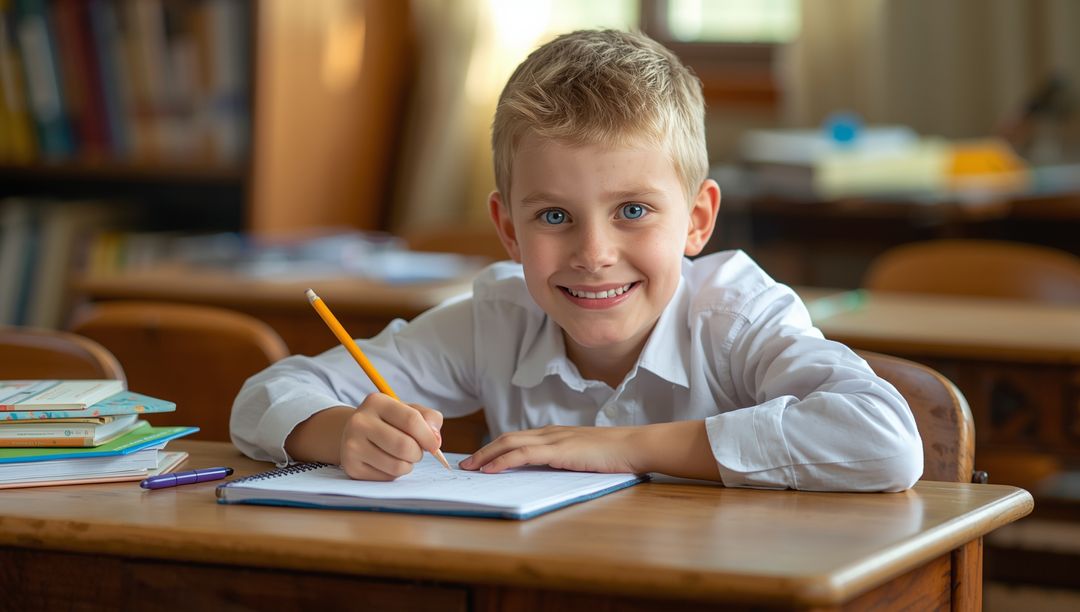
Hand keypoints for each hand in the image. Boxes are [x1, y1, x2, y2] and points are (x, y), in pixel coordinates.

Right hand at [338, 393, 442, 480]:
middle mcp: (359, 422)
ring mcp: (352, 445)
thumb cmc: (389, 422)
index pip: (411, 420)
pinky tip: (387, 462)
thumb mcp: (408, 410)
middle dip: (418, 453)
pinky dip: (394, 473)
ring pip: (397, 465)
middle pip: (404, 446)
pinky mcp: (351, 467)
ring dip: (408, 465)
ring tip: (401, 456)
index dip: (428, 436)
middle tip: (416, 451)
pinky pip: (387, 477)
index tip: (435, 445)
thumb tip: (435, 440)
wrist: (355, 433)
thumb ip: (429, 418)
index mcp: (376, 402)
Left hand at [459, 425, 640, 473]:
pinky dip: (504, 460)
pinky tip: (491, 469)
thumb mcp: (581, 457)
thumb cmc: (612, 455)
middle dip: (484, 451)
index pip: (517, 438)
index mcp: (554, 435)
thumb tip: (544, 473)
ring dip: (487, 455)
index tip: (479, 460)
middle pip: (507, 438)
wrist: (633, 446)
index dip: (495, 448)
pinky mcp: (559, 449)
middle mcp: (550, 433)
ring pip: (510, 443)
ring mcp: (554, 439)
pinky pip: (524, 453)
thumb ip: (562, 461)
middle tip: (466, 464)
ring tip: (471, 468)